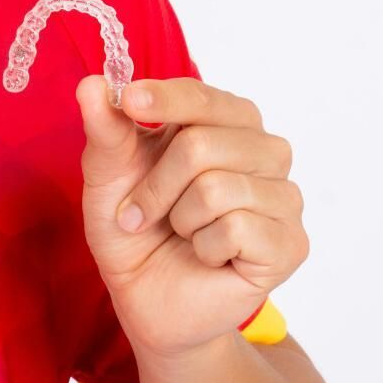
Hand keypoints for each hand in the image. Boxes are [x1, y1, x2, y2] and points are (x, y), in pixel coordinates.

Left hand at [74, 73, 308, 360]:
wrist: (146, 300)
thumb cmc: (135, 230)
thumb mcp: (108, 177)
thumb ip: (106, 130)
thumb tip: (92, 83)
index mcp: (226, 123)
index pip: (202, 97)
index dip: (165, 99)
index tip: (130, 101)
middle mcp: (264, 152)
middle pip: (202, 144)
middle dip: (155, 185)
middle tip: (140, 213)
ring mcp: (283, 197)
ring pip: (217, 188)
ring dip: (179, 219)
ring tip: (181, 234)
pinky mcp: (291, 243)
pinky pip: (236, 228)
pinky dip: (204, 247)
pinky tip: (208, 257)